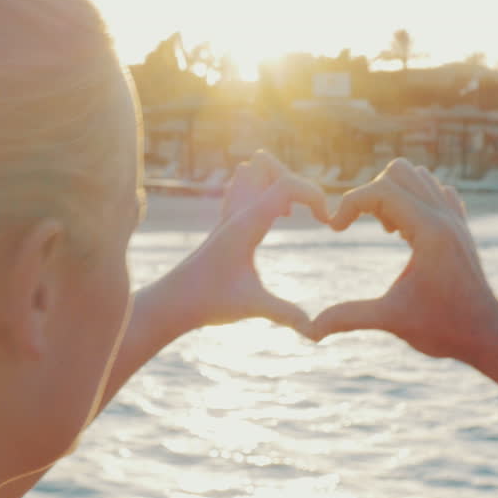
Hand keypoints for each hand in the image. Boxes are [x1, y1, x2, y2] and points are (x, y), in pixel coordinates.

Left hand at [171, 151, 328, 335]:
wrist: (171, 303)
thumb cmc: (208, 301)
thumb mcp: (252, 307)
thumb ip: (286, 314)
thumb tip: (315, 332)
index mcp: (247, 223)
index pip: (287, 184)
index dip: (314, 195)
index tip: (325, 222)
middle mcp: (236, 211)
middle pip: (267, 165)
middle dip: (296, 181)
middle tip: (308, 213)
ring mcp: (227, 215)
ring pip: (251, 171)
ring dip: (277, 183)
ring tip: (291, 214)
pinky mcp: (223, 224)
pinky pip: (241, 189)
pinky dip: (262, 192)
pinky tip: (274, 218)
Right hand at [309, 159, 497, 360]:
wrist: (488, 335)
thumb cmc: (444, 329)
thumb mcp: (391, 320)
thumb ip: (348, 317)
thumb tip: (310, 331)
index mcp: (428, 231)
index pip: (380, 190)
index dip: (349, 204)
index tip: (335, 230)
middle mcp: (444, 217)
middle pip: (399, 171)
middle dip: (371, 193)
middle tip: (364, 227)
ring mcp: (456, 220)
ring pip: (419, 176)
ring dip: (394, 194)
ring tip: (388, 230)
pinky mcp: (461, 228)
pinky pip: (437, 191)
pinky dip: (415, 200)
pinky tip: (408, 232)